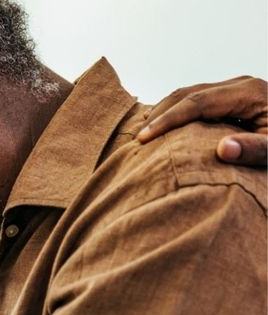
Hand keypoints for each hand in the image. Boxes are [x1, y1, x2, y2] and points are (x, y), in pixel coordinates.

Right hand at [137, 76, 266, 166]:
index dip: (167, 120)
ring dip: (166, 111)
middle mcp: (242, 85)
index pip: (196, 102)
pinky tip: (166, 129)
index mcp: (250, 93)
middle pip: (188, 93)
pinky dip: (178, 112)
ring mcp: (238, 89)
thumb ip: (256, 150)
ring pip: (191, 94)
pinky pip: (199, 100)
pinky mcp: (236, 98)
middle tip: (136, 139)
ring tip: (145, 134)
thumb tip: (223, 149)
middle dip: (160, 114)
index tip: (144, 139)